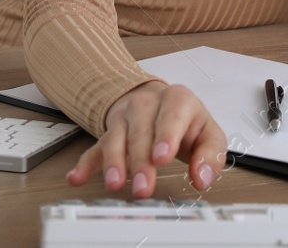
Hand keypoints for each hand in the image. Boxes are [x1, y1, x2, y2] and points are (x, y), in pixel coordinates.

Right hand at [65, 81, 227, 197]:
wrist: (158, 101)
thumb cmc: (185, 120)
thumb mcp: (207, 132)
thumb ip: (210, 154)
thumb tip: (202, 177)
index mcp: (177, 100)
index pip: (171, 115)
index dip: (165, 136)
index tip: (161, 157)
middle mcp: (147, 105)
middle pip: (140, 132)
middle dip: (140, 161)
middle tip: (143, 186)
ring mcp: (124, 118)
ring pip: (115, 138)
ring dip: (113, 163)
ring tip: (114, 183)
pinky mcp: (108, 134)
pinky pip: (94, 148)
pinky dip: (84, 164)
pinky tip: (76, 177)